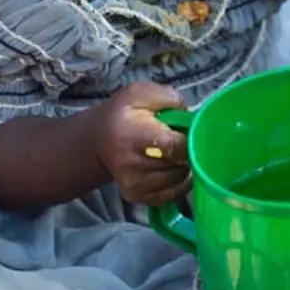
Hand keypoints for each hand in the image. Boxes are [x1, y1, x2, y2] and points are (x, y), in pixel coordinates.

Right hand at [90, 82, 192, 206]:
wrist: (99, 139)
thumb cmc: (123, 113)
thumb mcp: (139, 93)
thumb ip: (167, 97)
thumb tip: (188, 114)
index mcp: (131, 135)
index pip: (171, 145)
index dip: (188, 140)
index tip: (191, 132)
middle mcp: (130, 164)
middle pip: (177, 164)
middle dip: (188, 152)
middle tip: (183, 141)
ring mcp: (133, 184)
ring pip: (176, 180)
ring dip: (184, 167)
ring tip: (177, 153)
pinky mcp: (136, 196)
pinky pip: (170, 195)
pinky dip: (179, 183)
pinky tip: (176, 168)